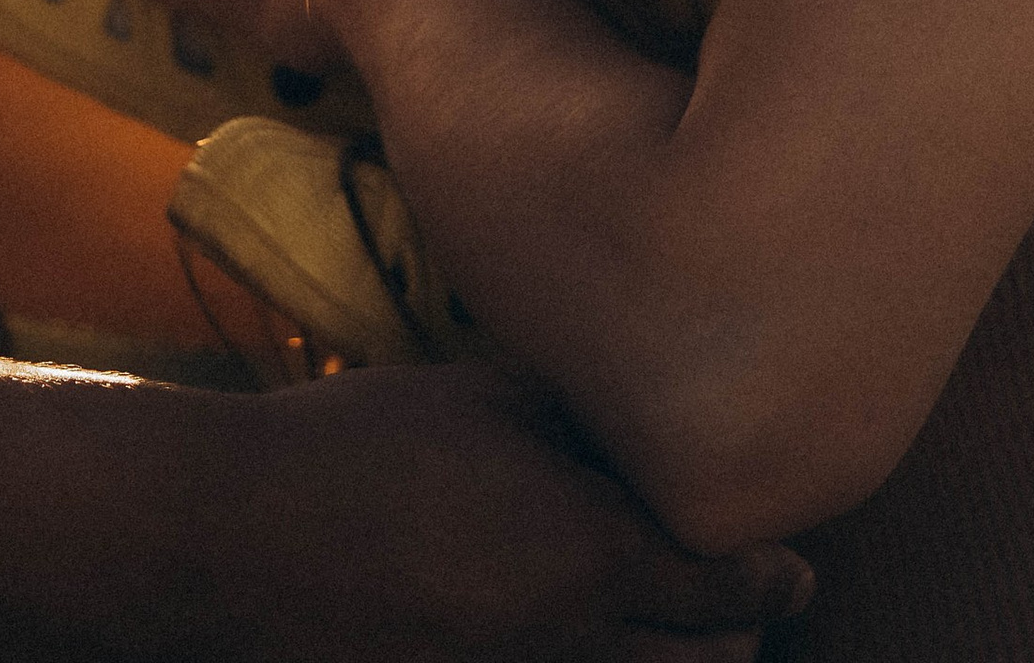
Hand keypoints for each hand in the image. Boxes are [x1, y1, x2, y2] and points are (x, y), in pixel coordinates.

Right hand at [205, 363, 811, 662]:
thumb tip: (642, 431)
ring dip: (671, 661)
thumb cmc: (359, 445)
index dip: (774, 578)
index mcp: (592, 554)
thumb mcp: (484, 397)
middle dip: (735, 634)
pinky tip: (578, 636)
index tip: (796, 569)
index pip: (729, 588)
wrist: (237, 539)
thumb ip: (581, 422)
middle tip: (740, 597)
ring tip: (670, 622)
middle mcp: (572, 644)